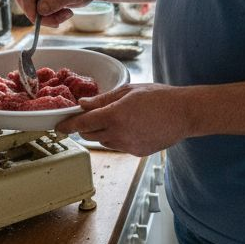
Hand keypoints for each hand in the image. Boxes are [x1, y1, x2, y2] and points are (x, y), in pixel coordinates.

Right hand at [17, 0, 103, 25]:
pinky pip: (38, 8)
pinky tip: (62, 14)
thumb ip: (57, 1)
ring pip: (31, 5)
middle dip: (38, 14)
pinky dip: (48, 16)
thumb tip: (40, 10)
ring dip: (45, 16)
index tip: (36, 19)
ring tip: (64, 15)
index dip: (28, 5)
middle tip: (57, 21)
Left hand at [56, 83, 191, 155]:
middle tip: (90, 117)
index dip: (68, 125)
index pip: (82, 123)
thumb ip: (103, 99)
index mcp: (114, 115)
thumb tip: (83, 104)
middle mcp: (119, 134)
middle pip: (89, 134)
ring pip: (103, 141)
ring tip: (119, 118)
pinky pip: (119, 146)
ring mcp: (128, 145)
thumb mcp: (129, 91)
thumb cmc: (160, 97)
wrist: (185, 113)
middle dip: (86, 126)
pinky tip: (133, 127)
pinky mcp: (136, 152)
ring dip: (102, 132)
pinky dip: (118, 138)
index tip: (59, 127)